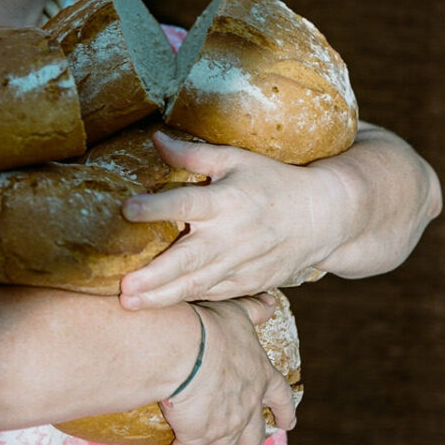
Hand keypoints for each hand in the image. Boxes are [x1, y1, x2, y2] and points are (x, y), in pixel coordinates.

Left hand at [119, 132, 340, 307]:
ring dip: (162, 297)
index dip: (156, 207)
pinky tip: (159, 306)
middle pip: (188, 259)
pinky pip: (213, 294)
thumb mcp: (236, 159)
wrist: (321, 217)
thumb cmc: (273, 182)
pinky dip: (187, 301)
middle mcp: (231, 236)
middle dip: (155, 276)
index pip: (185, 203)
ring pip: (197, 285)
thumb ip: (193, 154)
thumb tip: (155, 138)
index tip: (126, 210)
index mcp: (225, 200)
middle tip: (123, 287)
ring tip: (130, 304)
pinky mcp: (248, 283)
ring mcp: (240, 264)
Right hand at [150, 296, 296, 444]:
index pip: (280, 397)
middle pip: (253, 439)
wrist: (186, 348)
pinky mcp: (197, 436)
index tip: (288, 424)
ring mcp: (224, 426)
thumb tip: (269, 303)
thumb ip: (253, 311)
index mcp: (260, 377)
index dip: (285, 411)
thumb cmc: (211, 326)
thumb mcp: (237, 314)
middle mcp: (247, 407)